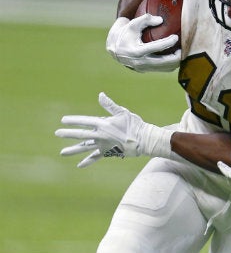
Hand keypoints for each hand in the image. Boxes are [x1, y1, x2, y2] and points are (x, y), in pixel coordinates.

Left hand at [55, 92, 173, 167]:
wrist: (143, 140)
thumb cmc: (134, 124)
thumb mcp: (122, 112)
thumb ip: (109, 105)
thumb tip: (100, 94)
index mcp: (103, 124)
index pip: (84, 121)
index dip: (74, 120)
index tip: (63, 120)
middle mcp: (100, 135)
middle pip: (81, 135)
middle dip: (68, 134)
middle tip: (57, 133)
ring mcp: (103, 145)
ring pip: (85, 148)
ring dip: (73, 150)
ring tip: (62, 152)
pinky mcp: (107, 152)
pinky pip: (95, 157)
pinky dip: (88, 161)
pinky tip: (79, 165)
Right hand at [106, 16, 180, 71]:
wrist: (114, 48)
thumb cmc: (124, 33)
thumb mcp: (132, 24)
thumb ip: (146, 19)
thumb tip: (161, 20)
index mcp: (136, 51)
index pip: (156, 48)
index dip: (168, 42)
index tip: (176, 37)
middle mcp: (140, 63)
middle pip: (165, 63)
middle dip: (177, 56)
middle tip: (184, 47)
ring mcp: (144, 68)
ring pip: (165, 68)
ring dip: (176, 61)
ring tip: (182, 51)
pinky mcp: (146, 71)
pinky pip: (162, 69)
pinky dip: (171, 64)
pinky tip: (176, 56)